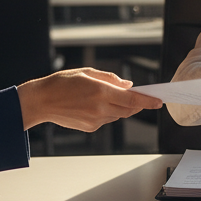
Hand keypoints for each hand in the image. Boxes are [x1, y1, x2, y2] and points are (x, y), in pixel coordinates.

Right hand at [17, 68, 162, 131]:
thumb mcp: (87, 72)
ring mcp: (95, 120)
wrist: (41, 101)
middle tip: (140, 97)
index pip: (133, 99)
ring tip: (106, 97)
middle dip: (137, 104)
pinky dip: (107, 113)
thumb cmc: (62, 83)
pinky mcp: (90, 127)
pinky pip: (106, 120)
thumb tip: (128, 86)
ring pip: (118, 115)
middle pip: (129, 109)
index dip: (148, 101)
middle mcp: (101, 108)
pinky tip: (93, 105)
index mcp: (101, 92)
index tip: (159, 102)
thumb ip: (111, 79)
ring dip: (120, 107)